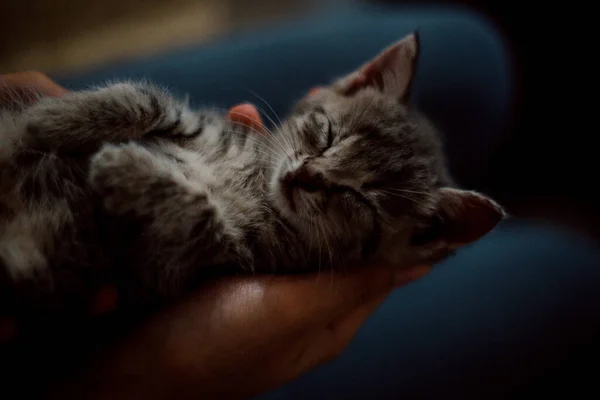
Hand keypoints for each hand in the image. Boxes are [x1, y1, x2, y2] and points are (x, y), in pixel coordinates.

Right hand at [1, 73, 432, 398]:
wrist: (124, 368)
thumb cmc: (212, 351)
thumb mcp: (290, 315)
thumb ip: (352, 284)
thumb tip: (420, 262)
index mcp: (330, 305)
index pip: (374, 243)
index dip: (381, 197)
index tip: (377, 145)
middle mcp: (300, 283)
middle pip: (326, 215)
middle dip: (322, 166)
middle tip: (313, 111)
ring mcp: (260, 266)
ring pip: (281, 203)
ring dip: (273, 160)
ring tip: (253, 117)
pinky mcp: (223, 253)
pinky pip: (241, 203)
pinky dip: (238, 170)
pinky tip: (226, 134)